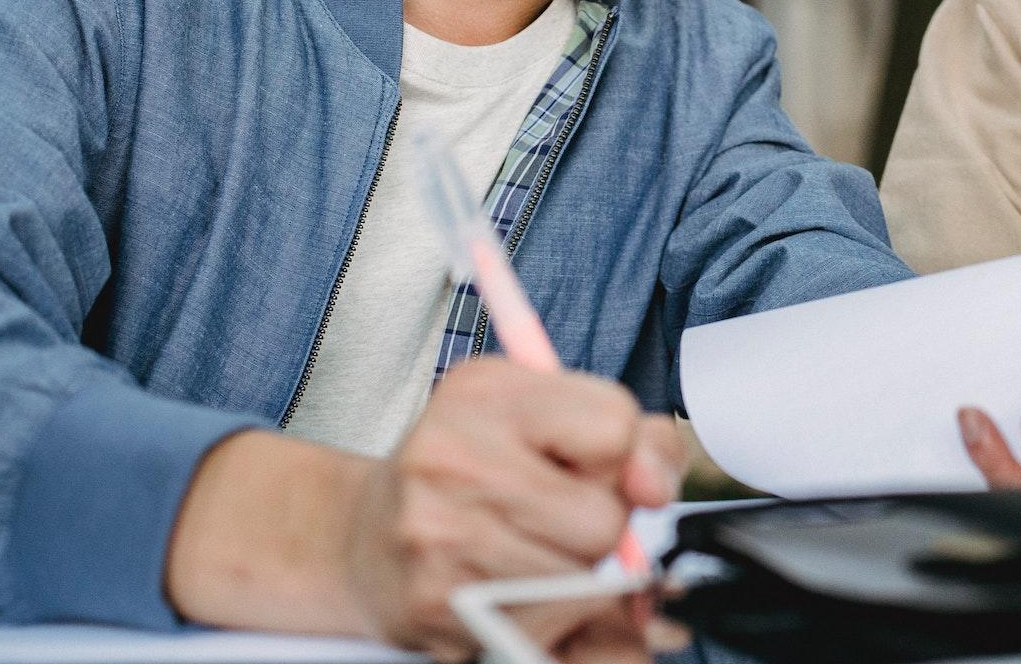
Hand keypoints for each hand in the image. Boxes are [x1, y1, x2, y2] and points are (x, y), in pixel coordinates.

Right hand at [166, 359, 683, 660]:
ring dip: (574, 575)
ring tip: (525, 547)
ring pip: (583, 582)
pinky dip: (547, 617)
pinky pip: (547, 628)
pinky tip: (510, 585)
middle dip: (600, 524)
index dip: (624, 455)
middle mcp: (450, 459)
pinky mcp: (436, 607)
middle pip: (605, 519)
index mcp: (485, 393)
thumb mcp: (547, 414)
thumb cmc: (473, 467)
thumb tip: (655, 486)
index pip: (615, 427)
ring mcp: (438, 537)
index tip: (594, 462)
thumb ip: (634, 434)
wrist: (365, 535)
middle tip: (554, 512)